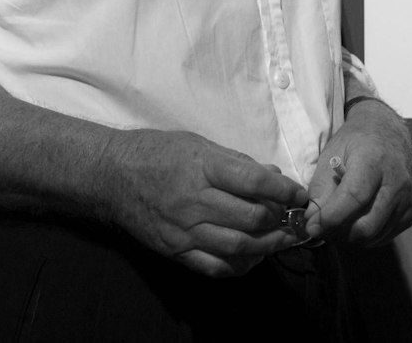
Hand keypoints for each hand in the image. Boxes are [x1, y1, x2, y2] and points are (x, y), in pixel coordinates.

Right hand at [100, 128, 309, 276]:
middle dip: (280, 220)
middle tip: (292, 218)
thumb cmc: (156, 153)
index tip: (300, 195)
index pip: (255, 182)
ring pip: (239, 246)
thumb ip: (236, 162)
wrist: (111, 176)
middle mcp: (194, 200)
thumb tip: (273, 175)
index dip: (285, 191)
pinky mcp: (175, 250)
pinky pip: (215, 266)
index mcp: (202, 167)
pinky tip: (253, 257)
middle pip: (252, 218)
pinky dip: (241, 265)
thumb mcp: (197, 144)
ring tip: (282, 239)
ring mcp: (184, 229)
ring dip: (268, 246)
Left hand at [303, 98, 411, 246]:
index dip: (331, 217)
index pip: (354, 197)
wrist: (388, 134)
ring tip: (337, 222)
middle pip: (367, 225)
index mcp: (373, 161)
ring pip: (374, 236)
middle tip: (322, 227)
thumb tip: (314, 222)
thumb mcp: (330, 155)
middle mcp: (396, 182)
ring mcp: (407, 199)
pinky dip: (365, 237)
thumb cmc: (356, 143)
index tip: (312, 226)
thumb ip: (320, 189)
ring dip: (349, 237)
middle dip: (338, 233)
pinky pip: (384, 236)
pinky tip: (356, 220)